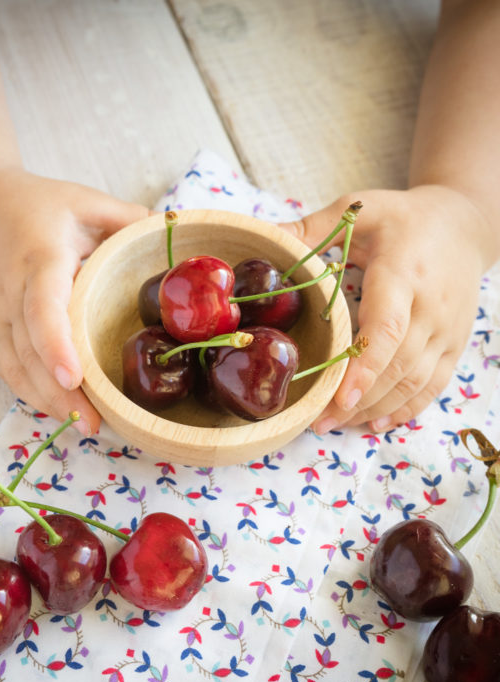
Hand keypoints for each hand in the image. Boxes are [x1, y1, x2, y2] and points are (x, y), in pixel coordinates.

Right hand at [0, 167, 149, 431]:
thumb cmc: (37, 204)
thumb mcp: (86, 200)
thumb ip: (128, 219)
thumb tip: (175, 234)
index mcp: (38, 257)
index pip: (42, 307)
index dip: (55, 345)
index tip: (73, 379)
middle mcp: (9, 290)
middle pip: (30, 350)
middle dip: (61, 392)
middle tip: (96, 424)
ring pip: (16, 366)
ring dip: (47, 400)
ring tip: (85, 424)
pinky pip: (4, 367)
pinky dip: (28, 391)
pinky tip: (56, 409)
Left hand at [282, 185, 494, 432]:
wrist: (464, 225)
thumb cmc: (403, 218)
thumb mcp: (360, 209)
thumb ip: (313, 226)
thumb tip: (266, 235)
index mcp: (403, 273)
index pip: (387, 329)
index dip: (364, 367)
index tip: (339, 396)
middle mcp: (430, 307)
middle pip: (397, 366)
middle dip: (357, 399)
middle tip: (317, 421)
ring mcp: (447, 330)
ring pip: (414, 382)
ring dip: (375, 409)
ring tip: (334, 425)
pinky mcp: (455, 343)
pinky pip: (433, 386)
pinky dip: (405, 409)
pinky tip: (375, 423)